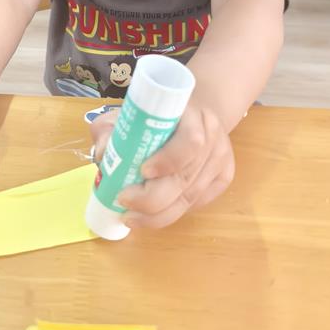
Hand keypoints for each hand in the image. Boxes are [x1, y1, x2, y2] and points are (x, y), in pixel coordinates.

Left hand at [90, 103, 234, 228]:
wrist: (194, 114)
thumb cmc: (157, 115)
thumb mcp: (130, 113)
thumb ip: (110, 128)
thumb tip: (104, 155)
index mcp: (192, 115)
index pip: (190, 142)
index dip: (168, 161)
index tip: (142, 171)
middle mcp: (213, 138)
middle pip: (187, 178)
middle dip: (153, 198)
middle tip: (125, 202)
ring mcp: (221, 159)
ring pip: (192, 197)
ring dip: (158, 214)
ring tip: (130, 216)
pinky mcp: (224, 178)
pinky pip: (198, 203)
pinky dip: (173, 212)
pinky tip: (152, 215)